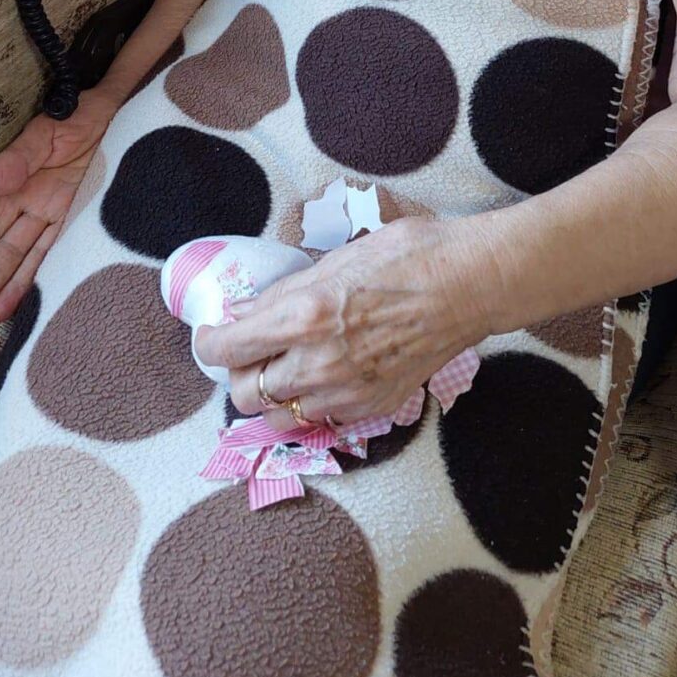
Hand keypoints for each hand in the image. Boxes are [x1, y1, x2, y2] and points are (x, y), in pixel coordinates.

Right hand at [0, 84, 118, 325]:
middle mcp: (34, 206)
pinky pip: (58, 253)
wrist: (117, 112)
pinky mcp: (81, 221)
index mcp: (18, 185)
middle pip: (4, 250)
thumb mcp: (46, 132)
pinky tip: (25, 302)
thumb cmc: (76, 117)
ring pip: (27, 258)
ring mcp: (57, 216)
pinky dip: (41, 277)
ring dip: (7, 287)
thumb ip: (20, 157)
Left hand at [195, 216, 488, 428]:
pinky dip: (311, 404)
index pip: (226, 350)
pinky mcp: (371, 409)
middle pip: (244, 394)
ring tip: (285, 367)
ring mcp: (344, 393)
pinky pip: (320, 420)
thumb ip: (286, 292)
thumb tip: (248, 310)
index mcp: (301, 316)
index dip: (209, 343)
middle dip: (240, 371)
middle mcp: (316, 363)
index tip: (214, 334)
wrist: (467, 285)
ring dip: (272, 394)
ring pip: (278, 417)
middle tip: (251, 350)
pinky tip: (324, 376)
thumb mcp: (334, 258)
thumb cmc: (406, 256)